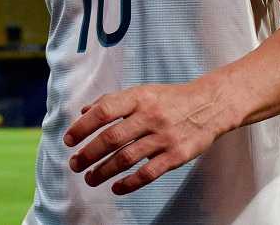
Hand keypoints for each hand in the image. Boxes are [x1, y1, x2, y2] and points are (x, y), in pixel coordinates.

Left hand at [63, 82, 224, 194]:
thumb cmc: (170, 98)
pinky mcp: (177, 155)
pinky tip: (116, 187)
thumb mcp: (142, 92)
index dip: (82, 127)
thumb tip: (84, 111)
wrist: (210, 105)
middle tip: (74, 164)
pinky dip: (130, 183)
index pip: (103, 112)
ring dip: (104, 171)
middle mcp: (150, 116)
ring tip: (90, 179)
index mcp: (138, 98)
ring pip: (127, 158)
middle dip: (88, 153)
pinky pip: (149, 173)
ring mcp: (164, 137)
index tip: (69, 140)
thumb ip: (112, 100)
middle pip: (111, 138)